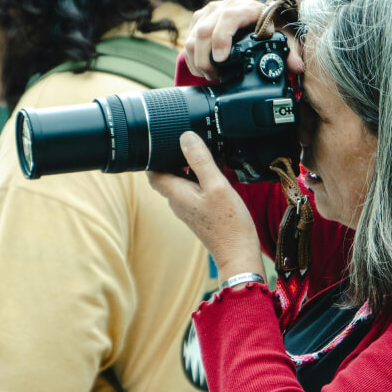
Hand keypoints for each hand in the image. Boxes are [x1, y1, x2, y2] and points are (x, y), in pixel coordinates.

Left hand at [148, 132, 264, 280]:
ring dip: (188, 167)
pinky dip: (199, 177)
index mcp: (176, 193)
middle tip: (187, 141)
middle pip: (166, 174)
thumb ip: (200, 161)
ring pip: (181, 181)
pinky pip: (194, 190)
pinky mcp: (200, 213)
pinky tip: (215, 171)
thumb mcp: (216, 185)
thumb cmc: (229, 224)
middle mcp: (178, 201)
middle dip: (173, 157)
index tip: (162, 139)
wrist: (239, 254)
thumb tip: (186, 137)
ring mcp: (188, 208)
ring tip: (204, 152)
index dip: (153, 154)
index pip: (152, 172)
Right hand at [184, 0, 304, 80]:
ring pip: (191, 38)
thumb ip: (290, 50)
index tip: (221, 60)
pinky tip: (202, 68)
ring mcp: (209, 13)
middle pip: (203, 31)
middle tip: (214, 76)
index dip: (221, 39)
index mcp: (244, 8)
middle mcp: (223, 6)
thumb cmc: (269, 26)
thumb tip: (296, 66)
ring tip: (209, 75)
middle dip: (205, 60)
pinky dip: (192, 58)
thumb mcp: (282, 36)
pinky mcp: (198, 20)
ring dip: (197, 61)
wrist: (257, 15)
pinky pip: (186, 40)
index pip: (227, 18)